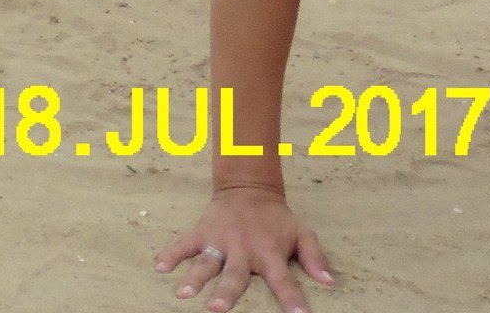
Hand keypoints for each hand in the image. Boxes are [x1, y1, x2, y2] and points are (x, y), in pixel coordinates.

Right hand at [154, 186, 332, 312]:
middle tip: (216, 310)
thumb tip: (330, 282)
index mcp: (269, 253)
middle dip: (225, 293)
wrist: (248, 188)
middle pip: (234, 276)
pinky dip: (171, 255)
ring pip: (206, 263)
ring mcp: (220, 241)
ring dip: (194, 278)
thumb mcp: (302, 233)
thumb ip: (315, 257)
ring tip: (184, 293)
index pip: (283, 280)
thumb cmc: (276, 218)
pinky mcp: (202, 232)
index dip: (291, 299)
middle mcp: (243, 249)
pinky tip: (160, 267)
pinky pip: (184, 245)